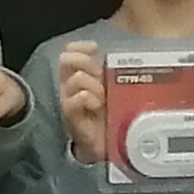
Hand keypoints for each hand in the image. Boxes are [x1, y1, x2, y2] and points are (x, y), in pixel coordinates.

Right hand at [51, 44, 111, 163]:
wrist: (110, 146)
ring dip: (92, 84)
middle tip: (100, 75)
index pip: (72, 51)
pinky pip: (75, 99)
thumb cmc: (116, 115)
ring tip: (103, 97)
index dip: (80, 46)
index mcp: (84, 75)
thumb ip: (119, 72)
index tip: (95, 49)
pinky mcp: (72, 119)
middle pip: (66, 59)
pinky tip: (97, 106)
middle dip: (84, 62)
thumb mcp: (120, 89)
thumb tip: (127, 56)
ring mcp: (70, 101)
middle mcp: (72, 86)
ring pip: (75, 78)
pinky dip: (87, 98)